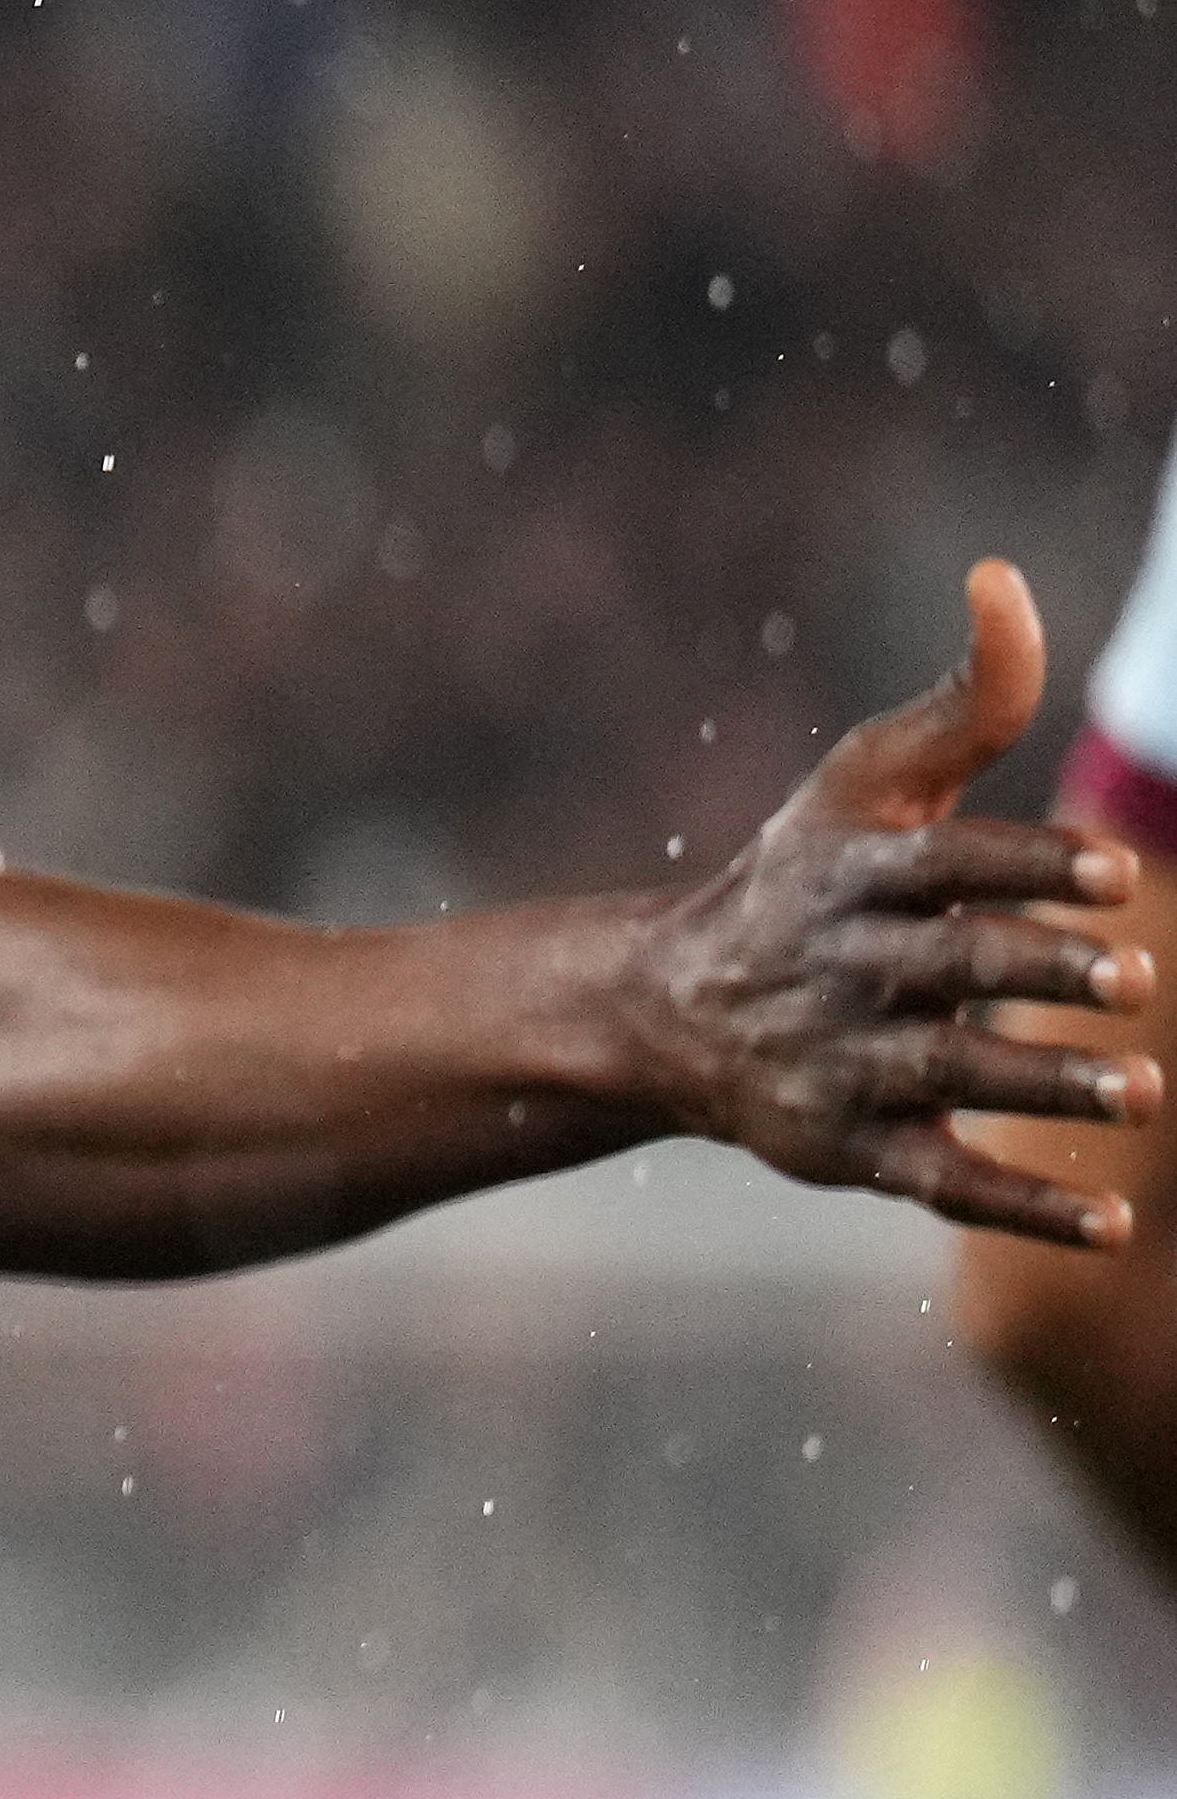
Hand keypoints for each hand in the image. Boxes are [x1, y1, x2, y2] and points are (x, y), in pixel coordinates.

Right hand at [631, 560, 1151, 1241]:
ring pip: (951, 1076)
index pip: (946, 867)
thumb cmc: (808, 880)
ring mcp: (843, 1065)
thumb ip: (965, 698)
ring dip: (1046, 1086)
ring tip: (1141, 1092)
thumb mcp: (866, 783)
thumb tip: (1004, 575)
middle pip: (948, 972)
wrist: (669, 1013)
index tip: (1114, 873)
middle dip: (1038, 975)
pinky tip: (1104, 1223)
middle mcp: (842, 971)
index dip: (1028, 869)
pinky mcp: (850, 1148)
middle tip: (1131, 981)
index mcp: (852, 875)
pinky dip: (1019, 1207)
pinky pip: (939, 1181)